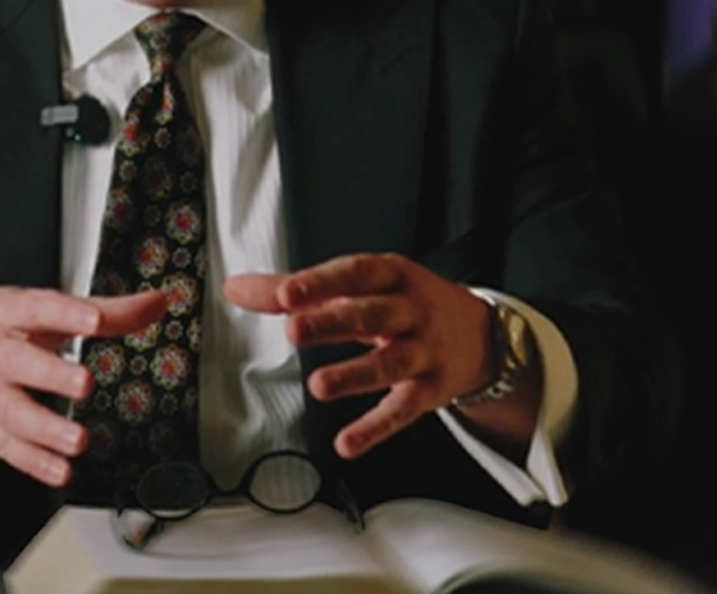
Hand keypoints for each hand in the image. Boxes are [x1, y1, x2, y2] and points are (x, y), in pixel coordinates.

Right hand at [0, 286, 167, 485]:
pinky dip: (33, 462)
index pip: (39, 309)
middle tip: (83, 383)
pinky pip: (6, 448)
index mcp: (7, 314)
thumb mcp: (38, 310)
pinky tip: (60, 471)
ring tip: (77, 441)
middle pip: (19, 364)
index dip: (66, 314)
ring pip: (11, 413)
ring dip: (45, 430)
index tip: (94, 320)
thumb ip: (103, 311)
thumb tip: (158, 303)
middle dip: (50, 374)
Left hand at [223, 253, 497, 458]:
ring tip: (318, 386)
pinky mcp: (430, 391)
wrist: (480, 334)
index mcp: (390, 275)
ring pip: (389, 364)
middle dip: (332, 322)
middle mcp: (410, 311)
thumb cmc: (406, 303)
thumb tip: (236, 288)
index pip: (353, 274)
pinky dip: (375, 428)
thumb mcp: (362, 286)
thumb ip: (299, 289)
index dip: (319, 283)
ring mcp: (423, 352)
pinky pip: (402, 411)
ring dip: (354, 375)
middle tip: (294, 329)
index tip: (286, 294)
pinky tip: (347, 442)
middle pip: (371, 314)